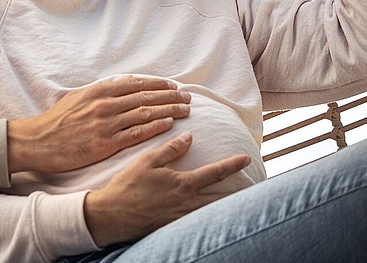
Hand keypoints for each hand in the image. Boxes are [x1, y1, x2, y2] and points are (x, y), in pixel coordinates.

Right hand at [7, 76, 192, 173]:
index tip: (174, 85)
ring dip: (169, 110)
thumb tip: (119, 85)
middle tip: (188, 97)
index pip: (136, 83)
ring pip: (145, 113)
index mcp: (99, 90)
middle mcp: (105, 104)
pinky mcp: (105, 143)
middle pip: (146, 96)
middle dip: (170, 95)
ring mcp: (106, 123)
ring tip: (186, 109)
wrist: (38, 141)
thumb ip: (100, 92)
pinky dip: (155, 127)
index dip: (158, 83)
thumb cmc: (57, 121)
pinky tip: (169, 124)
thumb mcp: (78, 98)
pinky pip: (136, 134)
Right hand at [83, 132, 251, 246]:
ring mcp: (182, 219)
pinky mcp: (173, 228)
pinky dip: (209, 218)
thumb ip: (171, 149)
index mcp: (183, 184)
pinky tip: (211, 216)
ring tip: (238, 204)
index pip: (215, 173)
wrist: (112, 216)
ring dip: (226, 208)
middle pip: (221, 200)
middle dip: (239, 195)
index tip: (246, 158)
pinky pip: (198, 222)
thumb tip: (189, 136)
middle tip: (255, 189)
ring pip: (212, 213)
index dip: (232, 165)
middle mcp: (188, 204)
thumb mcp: (148, 161)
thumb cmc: (128, 186)